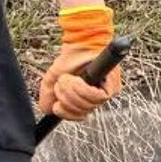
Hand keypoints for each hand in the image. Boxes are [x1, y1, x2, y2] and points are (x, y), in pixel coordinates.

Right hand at [37, 5, 121, 120]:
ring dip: (71, 91)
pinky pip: (95, 96)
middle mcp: (97, 99)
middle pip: (81, 112)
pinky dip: (81, 88)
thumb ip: (49, 96)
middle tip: (62, 83)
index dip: (65, 112)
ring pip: (87, 105)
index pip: (77, 117)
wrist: (81, 44)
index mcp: (84, 100)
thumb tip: (48, 111)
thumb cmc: (70, 60)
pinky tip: (77, 79)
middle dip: (65, 98)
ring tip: (68, 79)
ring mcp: (106, 94)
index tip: (57, 104)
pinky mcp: (112, 87)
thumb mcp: (54, 79)